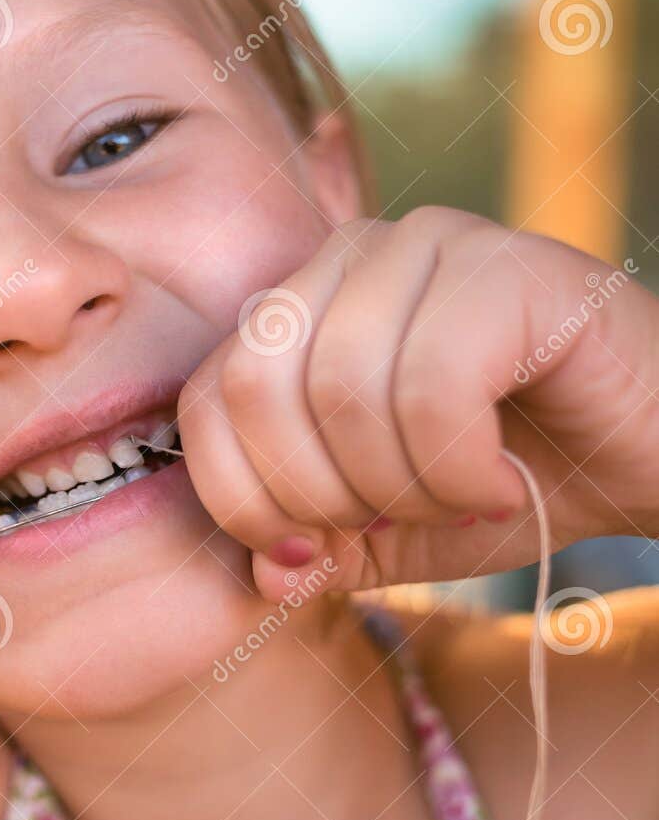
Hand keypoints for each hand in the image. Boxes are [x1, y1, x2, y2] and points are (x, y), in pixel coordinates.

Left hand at [177, 207, 658, 602]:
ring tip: (459, 502)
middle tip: (395, 522)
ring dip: (400, 486)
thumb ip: (309, 550)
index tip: (312, 554)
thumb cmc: (507, 486)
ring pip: (342, 386)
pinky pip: (433, 383)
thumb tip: (259, 574)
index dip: (243, 500)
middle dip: (318, 494)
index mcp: (302, 306)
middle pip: (256, 385)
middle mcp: (354, 254)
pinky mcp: (513, 266)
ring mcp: (433, 245)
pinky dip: (461, 468)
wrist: (651, 461)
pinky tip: (500, 485)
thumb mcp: (383, 535)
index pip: (204, 397)